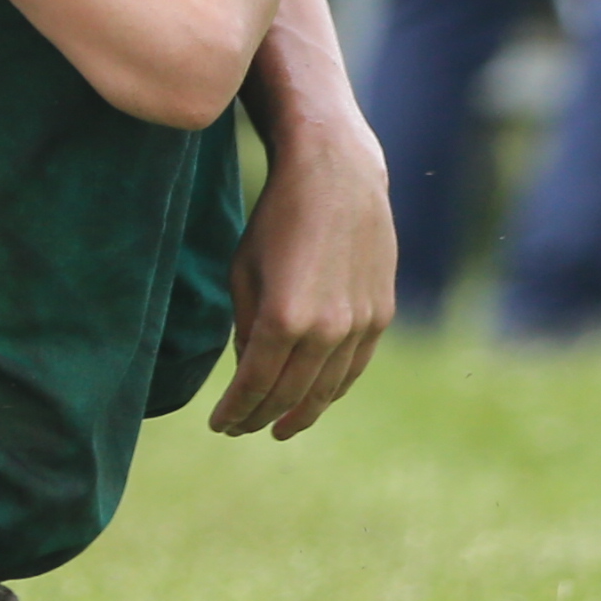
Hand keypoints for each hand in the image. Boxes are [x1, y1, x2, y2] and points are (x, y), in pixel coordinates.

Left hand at [211, 113, 392, 439]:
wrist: (337, 173)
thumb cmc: (277, 217)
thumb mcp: (243, 269)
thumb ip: (243, 327)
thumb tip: (247, 371)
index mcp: (283, 319)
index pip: (254, 385)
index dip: (234, 410)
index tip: (219, 424)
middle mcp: (326, 330)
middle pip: (288, 395)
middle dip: (260, 416)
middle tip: (242, 428)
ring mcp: (359, 324)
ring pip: (326, 389)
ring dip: (299, 413)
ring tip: (278, 426)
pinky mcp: (380, 314)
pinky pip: (355, 367)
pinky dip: (333, 389)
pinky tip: (315, 398)